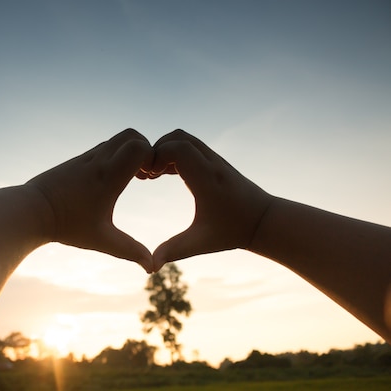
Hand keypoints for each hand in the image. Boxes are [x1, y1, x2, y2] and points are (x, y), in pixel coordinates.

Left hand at [27, 129, 154, 271]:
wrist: (31, 211)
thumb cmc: (66, 226)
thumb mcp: (102, 240)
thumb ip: (130, 251)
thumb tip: (152, 268)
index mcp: (107, 176)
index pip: (138, 147)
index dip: (152, 158)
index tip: (151, 178)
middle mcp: (98, 161)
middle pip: (131, 134)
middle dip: (145, 149)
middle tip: (145, 175)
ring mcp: (87, 157)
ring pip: (117, 138)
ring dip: (130, 152)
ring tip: (133, 178)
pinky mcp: (78, 160)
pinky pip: (105, 147)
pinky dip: (116, 155)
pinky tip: (114, 179)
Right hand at [149, 129, 273, 271]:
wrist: (263, 221)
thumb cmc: (233, 232)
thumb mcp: (200, 243)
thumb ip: (173, 251)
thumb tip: (150, 266)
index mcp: (207, 179)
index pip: (178, 148)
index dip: (156, 156)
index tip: (147, 177)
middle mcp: (211, 163)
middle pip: (178, 136)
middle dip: (156, 150)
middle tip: (146, 174)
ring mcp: (214, 159)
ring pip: (183, 137)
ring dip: (164, 149)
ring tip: (153, 174)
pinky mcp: (214, 161)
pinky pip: (189, 146)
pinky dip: (173, 153)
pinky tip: (164, 174)